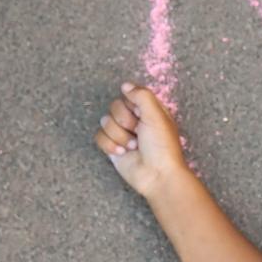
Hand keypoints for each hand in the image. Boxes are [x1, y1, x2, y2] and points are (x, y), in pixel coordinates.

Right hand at [94, 81, 189, 199]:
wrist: (157, 176)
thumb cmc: (162, 147)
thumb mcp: (156, 115)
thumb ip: (141, 95)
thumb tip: (125, 85)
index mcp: (149, 111)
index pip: (129, 94)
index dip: (131, 104)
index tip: (140, 115)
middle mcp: (136, 121)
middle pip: (114, 107)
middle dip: (124, 121)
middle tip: (138, 132)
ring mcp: (123, 134)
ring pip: (105, 122)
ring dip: (119, 135)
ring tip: (134, 146)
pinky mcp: (113, 147)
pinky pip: (99, 137)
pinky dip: (110, 145)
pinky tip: (123, 153)